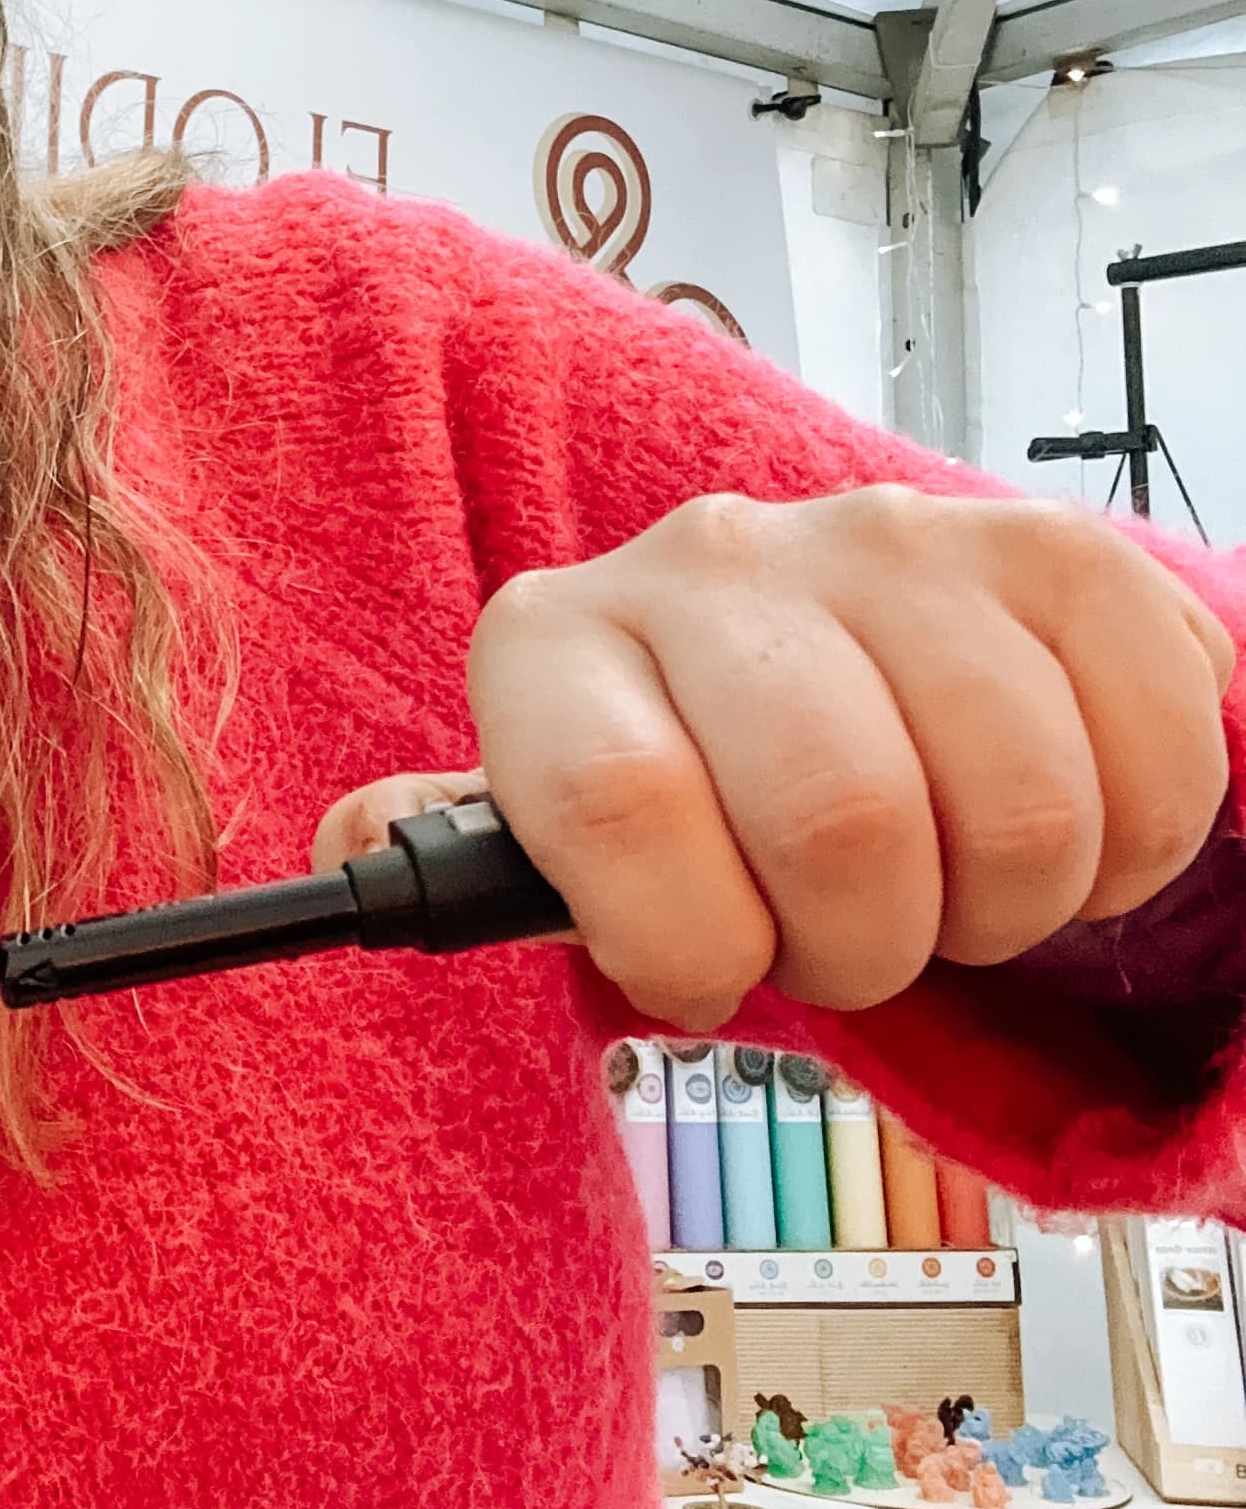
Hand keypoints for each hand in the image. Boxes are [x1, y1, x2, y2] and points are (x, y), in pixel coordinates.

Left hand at [311, 487, 1234, 1029]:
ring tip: (939, 884)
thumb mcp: (543, 843)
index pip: (622, 810)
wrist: (819, 674)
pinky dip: (1130, 842)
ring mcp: (886, 537)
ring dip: (1001, 907)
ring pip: (1015, 803)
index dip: (690, 945)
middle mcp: (710, 560)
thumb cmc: (673, 797)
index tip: (707, 971)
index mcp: (555, 643)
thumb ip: (462, 857)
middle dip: (862, 948)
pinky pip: (1151, 735)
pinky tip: (1050, 827)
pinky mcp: (1045, 545)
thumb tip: (357, 844)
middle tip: (846, 942)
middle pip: (843, 820)